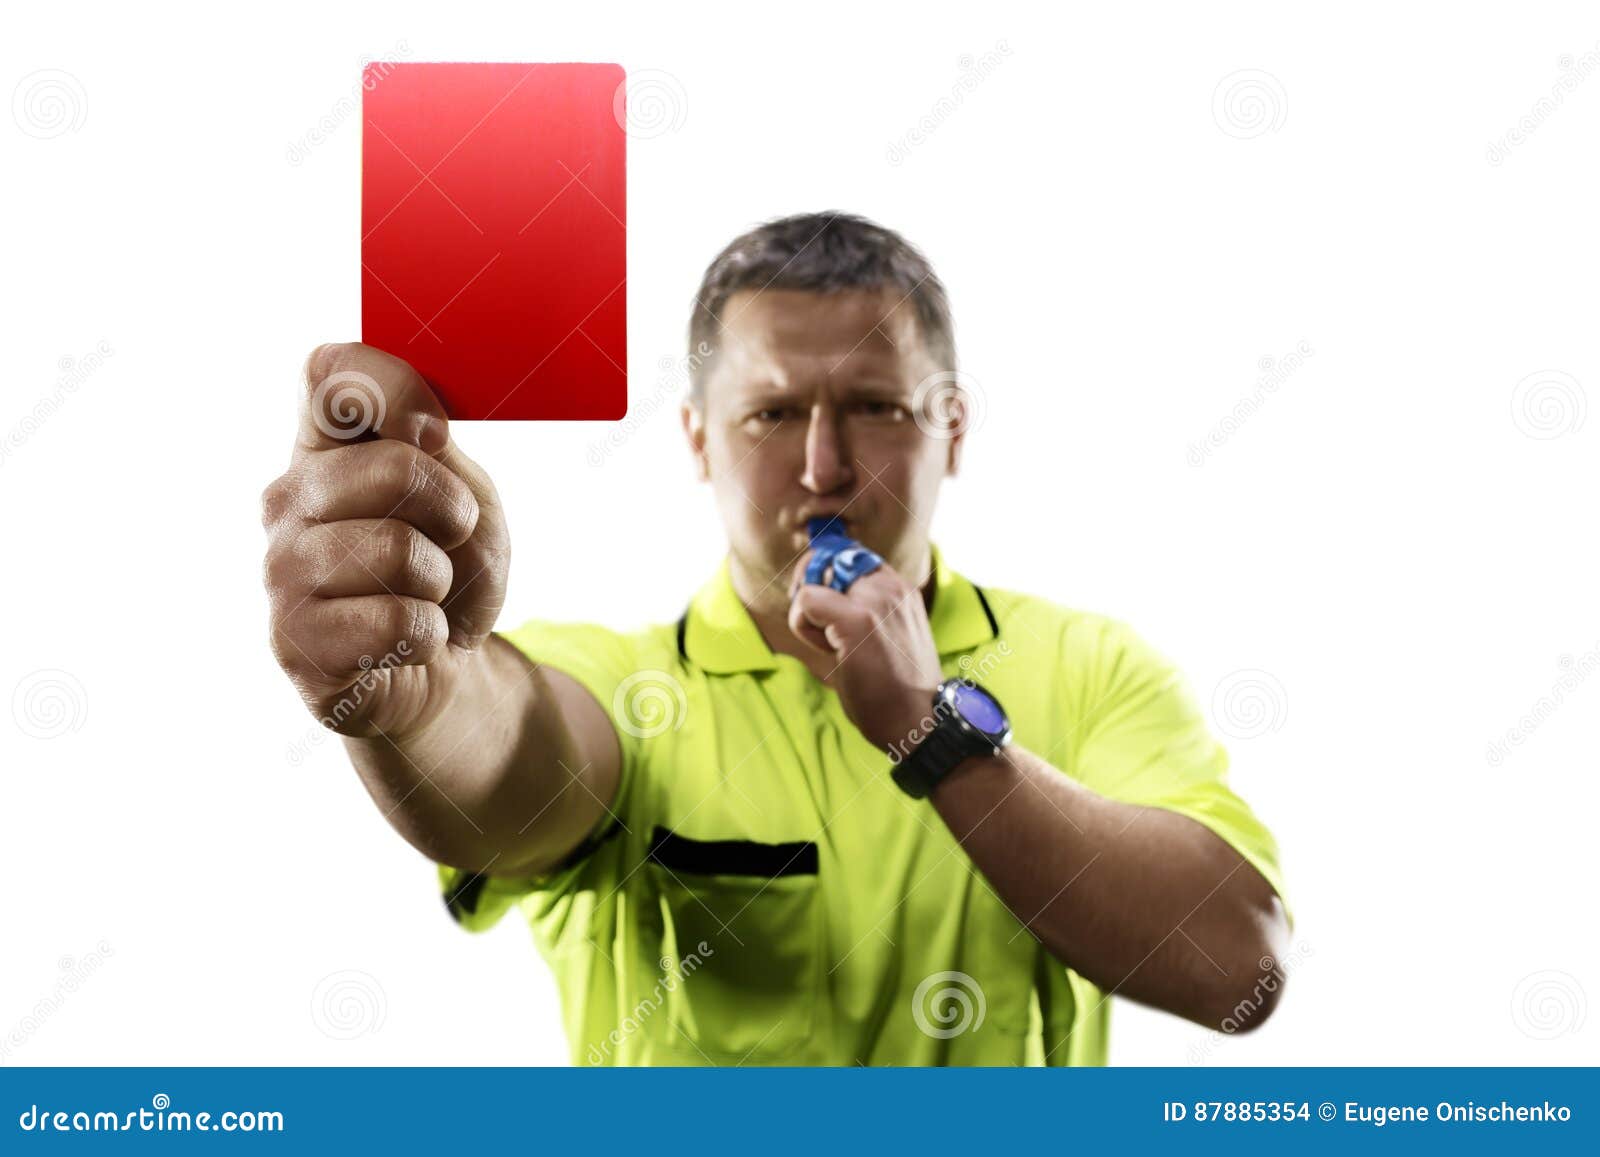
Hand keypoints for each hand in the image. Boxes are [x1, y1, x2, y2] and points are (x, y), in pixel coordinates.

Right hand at [261, 343, 510, 738]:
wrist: (443, 665)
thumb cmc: (451, 568)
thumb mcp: (465, 495)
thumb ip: (435, 450)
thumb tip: (416, 432)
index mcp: (324, 446)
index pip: (331, 371)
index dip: (396, 388)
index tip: (436, 433)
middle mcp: (288, 498)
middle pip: (393, 466)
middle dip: (452, 508)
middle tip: (448, 539)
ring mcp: (281, 569)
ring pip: (398, 550)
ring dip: (441, 580)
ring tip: (421, 595)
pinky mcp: (293, 641)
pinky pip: (396, 623)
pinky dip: (428, 634)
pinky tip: (402, 640)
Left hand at [786, 553, 942, 750]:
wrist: (918, 721)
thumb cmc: (896, 688)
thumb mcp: (889, 634)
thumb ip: (864, 608)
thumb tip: (817, 592)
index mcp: (900, 588)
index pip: (849, 554)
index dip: (826, 575)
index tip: (822, 607)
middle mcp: (891, 586)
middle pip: (827, 557)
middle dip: (809, 587)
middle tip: (818, 626)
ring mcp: (876, 600)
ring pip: (813, 578)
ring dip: (809, 613)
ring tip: (833, 646)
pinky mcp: (858, 620)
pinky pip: (807, 599)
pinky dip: (803, 626)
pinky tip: (828, 652)